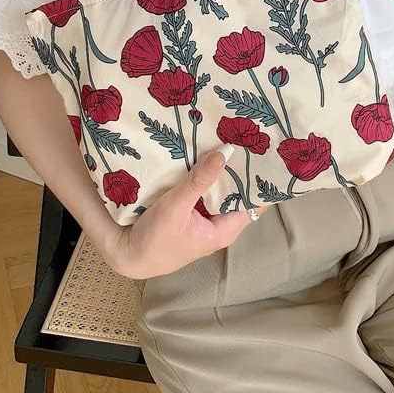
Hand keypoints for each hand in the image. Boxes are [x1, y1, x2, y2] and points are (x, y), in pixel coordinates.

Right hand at [103, 144, 268, 278]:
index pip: (254, 202)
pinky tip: (205, 154)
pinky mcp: (191, 213)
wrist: (127, 254)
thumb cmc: (155, 239)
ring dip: (221, 170)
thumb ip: (200, 181)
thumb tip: (224, 153)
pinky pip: (204, 191)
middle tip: (248, 138)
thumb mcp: (176, 207)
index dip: (262, 181)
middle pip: (238, 193)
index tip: (266, 155)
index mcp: (225, 229)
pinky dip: (205, 175)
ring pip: (220, 190)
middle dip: (241, 169)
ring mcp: (205, 218)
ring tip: (230, 138)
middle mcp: (219, 224)